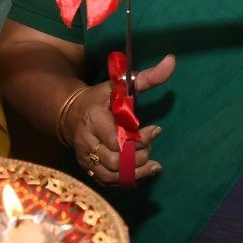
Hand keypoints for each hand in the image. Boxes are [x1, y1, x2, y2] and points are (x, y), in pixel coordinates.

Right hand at [60, 54, 176, 185]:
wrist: (71, 114)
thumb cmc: (100, 98)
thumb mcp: (120, 84)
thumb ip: (147, 76)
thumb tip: (171, 61)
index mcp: (94, 119)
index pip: (116, 139)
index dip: (139, 140)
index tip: (156, 129)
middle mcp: (87, 141)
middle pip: (115, 161)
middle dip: (138, 157)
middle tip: (150, 147)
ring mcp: (86, 158)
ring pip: (112, 175)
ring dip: (136, 172)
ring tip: (152, 164)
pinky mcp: (89, 168)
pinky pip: (108, 181)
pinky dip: (127, 179)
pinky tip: (141, 171)